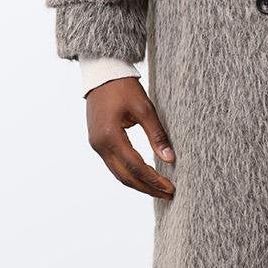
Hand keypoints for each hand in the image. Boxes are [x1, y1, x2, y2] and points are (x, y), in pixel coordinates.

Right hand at [85, 77, 176, 197]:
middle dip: (147, 188)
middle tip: (168, 194)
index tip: (170, 187)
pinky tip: (145, 176)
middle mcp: (100, 145)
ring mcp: (96, 145)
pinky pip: (114, 165)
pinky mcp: (98, 142)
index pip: (135, 166)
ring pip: (118, 174)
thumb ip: (157, 135)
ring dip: (139, 183)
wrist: (102, 74)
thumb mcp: (144, 109)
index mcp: (110, 136)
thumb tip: (170, 160)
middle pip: (125, 176)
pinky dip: (130, 173)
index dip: (154, 179)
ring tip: (159, 189)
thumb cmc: (124, 87)